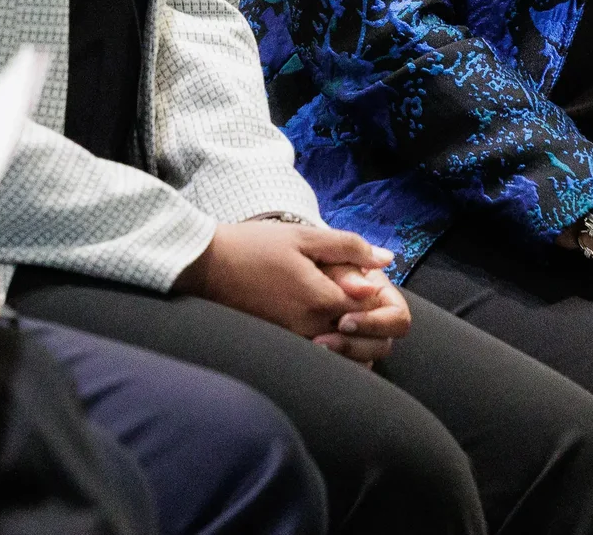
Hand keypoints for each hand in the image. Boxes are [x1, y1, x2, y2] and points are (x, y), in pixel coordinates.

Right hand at [175, 221, 400, 349]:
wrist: (206, 267)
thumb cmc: (253, 246)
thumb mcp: (303, 237)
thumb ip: (349, 248)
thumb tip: (387, 259)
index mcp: (322, 299)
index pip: (372, 308)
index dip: (374, 293)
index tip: (361, 277)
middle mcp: (312, 328)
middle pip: (362, 336)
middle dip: (368, 318)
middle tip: (354, 294)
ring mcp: (296, 341)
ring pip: (343, 351)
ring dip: (351, 335)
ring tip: (339, 310)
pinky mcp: (283, 345)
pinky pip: (321, 356)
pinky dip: (332, 346)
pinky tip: (323, 325)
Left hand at [310, 264, 412, 364]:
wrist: (284, 275)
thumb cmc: (306, 258)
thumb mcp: (327, 257)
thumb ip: (348, 271)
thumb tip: (368, 288)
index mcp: (378, 292)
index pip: (397, 317)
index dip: (374, 323)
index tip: (342, 321)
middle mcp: (372, 316)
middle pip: (383, 345)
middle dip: (354, 345)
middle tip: (322, 340)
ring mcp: (356, 337)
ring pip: (366, 361)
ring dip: (342, 357)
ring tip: (313, 346)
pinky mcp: (340, 352)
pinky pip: (348, 368)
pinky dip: (334, 364)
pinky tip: (314, 355)